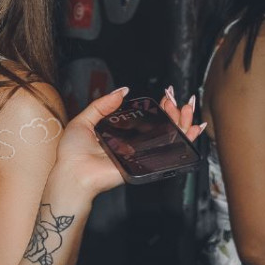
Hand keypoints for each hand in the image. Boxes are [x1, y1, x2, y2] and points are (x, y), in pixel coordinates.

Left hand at [52, 86, 201, 198]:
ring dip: (182, 122)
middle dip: (174, 113)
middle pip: (162, 127)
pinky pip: (168, 153)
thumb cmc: (73, 153)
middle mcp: (132, 144)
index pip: (146, 119)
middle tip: (175, 102)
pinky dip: (184, 141)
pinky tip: (192, 129)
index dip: (159, 108)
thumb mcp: (84, 120)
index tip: (165, 97)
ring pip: (169, 138)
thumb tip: (122, 91)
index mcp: (120, 134)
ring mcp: (140, 154)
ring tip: (184, 110)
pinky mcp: (144, 164)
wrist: (73, 173)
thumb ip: (102, 105)